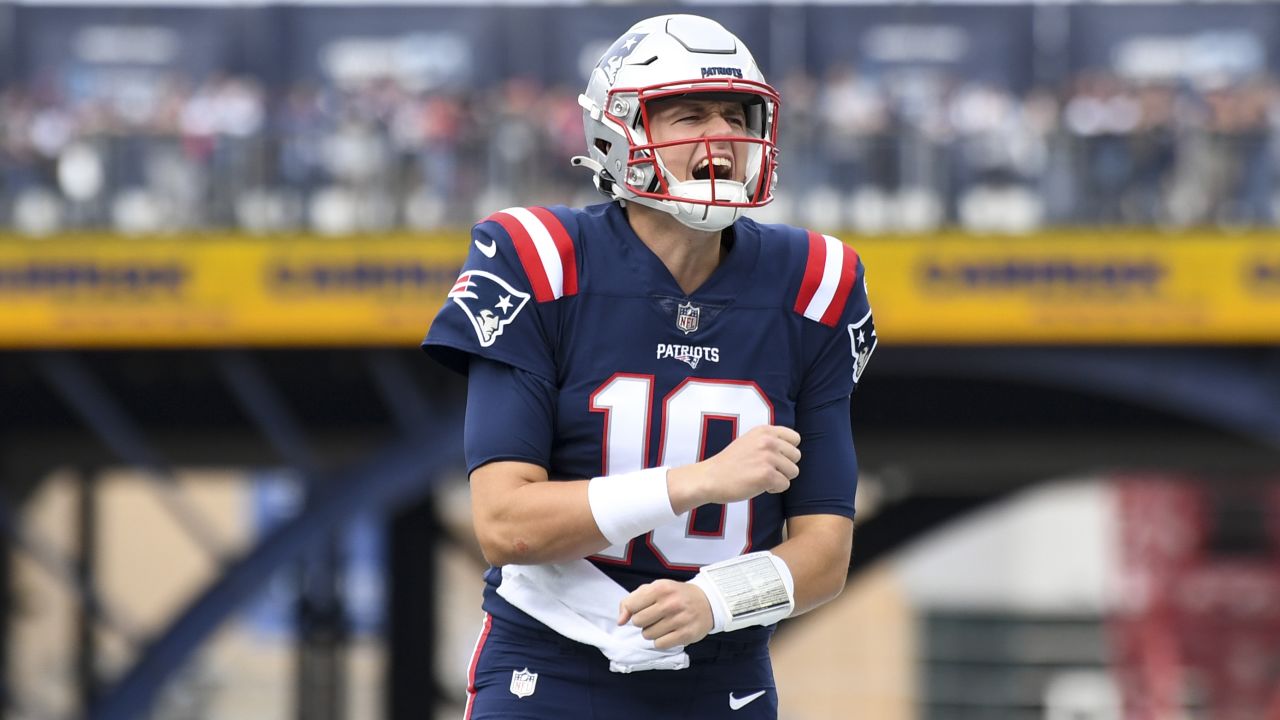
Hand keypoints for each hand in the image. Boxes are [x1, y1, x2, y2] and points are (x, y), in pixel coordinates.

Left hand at [618, 579, 713, 649]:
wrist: (708, 602)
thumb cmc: (676, 595)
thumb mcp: (655, 589)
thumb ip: (632, 600)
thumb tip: (620, 621)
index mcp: (660, 588)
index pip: (631, 606)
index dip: (633, 610)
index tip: (642, 609)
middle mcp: (670, 603)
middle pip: (638, 622)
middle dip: (643, 622)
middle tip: (655, 617)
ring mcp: (679, 620)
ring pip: (647, 635)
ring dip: (652, 632)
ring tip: (664, 624)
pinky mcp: (686, 635)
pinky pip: (660, 644)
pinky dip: (661, 640)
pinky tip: (670, 632)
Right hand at [670, 425, 799, 508]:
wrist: (711, 477)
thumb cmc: (730, 463)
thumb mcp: (749, 441)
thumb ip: (769, 440)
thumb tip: (791, 449)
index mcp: (764, 430)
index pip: (795, 438)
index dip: (788, 451)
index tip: (775, 458)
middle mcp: (768, 441)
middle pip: (796, 456)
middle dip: (784, 466)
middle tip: (766, 470)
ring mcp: (768, 458)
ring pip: (793, 471)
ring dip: (780, 478)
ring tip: (762, 478)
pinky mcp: (767, 475)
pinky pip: (785, 485)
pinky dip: (774, 489)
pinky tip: (759, 486)